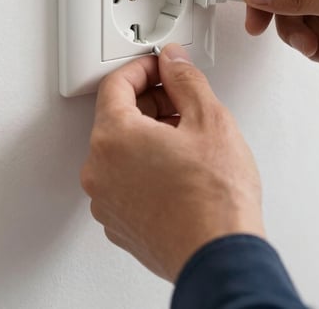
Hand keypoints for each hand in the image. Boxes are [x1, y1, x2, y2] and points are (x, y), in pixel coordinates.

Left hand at [80, 44, 264, 281]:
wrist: (219, 256)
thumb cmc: (215, 199)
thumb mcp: (209, 119)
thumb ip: (185, 79)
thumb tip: (173, 62)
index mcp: (113, 137)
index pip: (114, 84)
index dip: (142, 68)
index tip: (160, 66)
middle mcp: (99, 170)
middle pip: (116, 118)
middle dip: (150, 104)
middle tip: (182, 104)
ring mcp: (106, 202)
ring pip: (121, 153)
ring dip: (149, 138)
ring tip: (188, 143)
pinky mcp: (119, 224)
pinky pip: (125, 183)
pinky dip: (145, 169)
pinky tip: (179, 172)